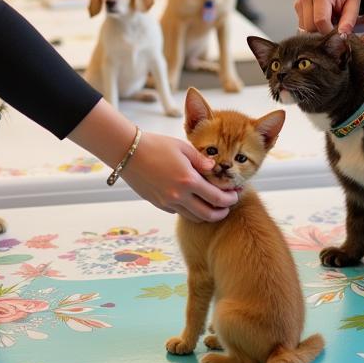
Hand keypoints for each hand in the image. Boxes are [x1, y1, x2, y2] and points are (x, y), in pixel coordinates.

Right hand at [121, 131, 236, 222]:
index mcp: (188, 181)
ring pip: (193, 217)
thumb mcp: (183, 148)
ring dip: (206, 214)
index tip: (235, 194)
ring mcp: (167, 202)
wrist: (128, 152)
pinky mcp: (158, 204)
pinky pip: (178, 212)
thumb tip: (215, 168)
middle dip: (221, 212)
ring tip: (212, 206)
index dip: (230, 199)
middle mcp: (179, 196)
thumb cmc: (156, 145)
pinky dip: (189, 210)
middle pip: (208, 215)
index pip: (217, 198)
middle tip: (228, 206)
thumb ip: (201, 160)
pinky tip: (192, 200)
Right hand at [295, 0, 363, 34]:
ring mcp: (299, 0)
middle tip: (335, 25)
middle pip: (309, 27)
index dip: (330, 32)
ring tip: (330, 20)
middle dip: (323, 31)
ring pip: (304, 28)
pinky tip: (322, 18)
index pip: (320, 21)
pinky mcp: (297, 5)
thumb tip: (342, 37)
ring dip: (317, 29)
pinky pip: (302, 25)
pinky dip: (313, 26)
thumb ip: (348, 21)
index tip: (339, 35)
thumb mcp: (354, 4)